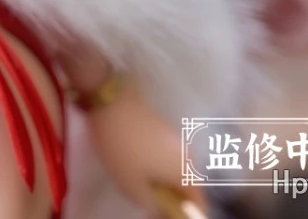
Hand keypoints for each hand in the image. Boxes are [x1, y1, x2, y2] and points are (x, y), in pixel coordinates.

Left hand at [84, 82, 207, 215]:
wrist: (109, 99)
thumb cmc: (121, 147)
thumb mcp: (131, 185)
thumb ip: (151, 204)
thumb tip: (160, 210)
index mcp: (186, 172)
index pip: (199, 202)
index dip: (188, 213)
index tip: (168, 213)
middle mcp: (188, 155)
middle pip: (188, 185)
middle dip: (174, 196)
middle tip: (153, 201)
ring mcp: (175, 138)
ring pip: (176, 168)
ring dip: (165, 179)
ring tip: (142, 183)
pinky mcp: (162, 126)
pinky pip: (167, 154)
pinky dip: (158, 164)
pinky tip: (138, 163)